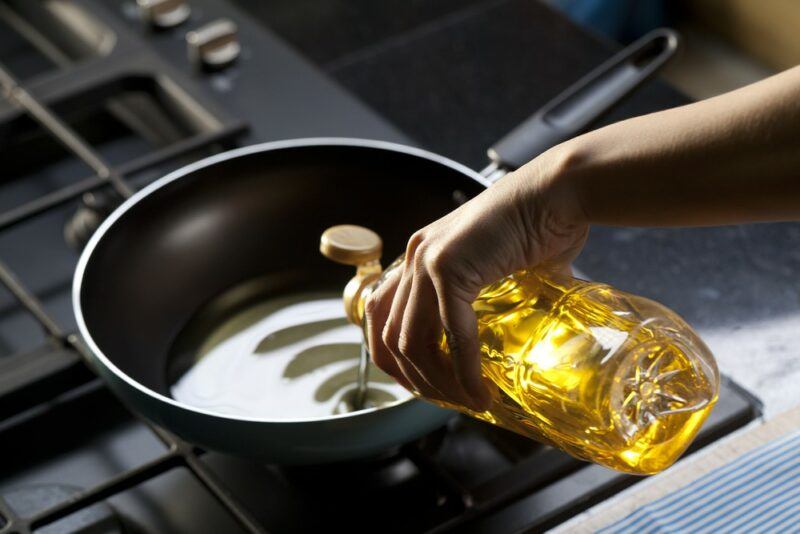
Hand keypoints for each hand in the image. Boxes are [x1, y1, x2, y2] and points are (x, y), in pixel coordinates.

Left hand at [364, 147, 588, 410]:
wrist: (560, 191)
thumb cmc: (539, 224)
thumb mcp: (497, 267)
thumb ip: (486, 299)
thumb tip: (504, 339)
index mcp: (420, 254)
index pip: (380, 313)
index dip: (393, 356)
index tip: (421, 383)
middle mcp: (415, 255)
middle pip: (389, 333)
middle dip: (412, 378)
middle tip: (445, 401)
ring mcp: (427, 259)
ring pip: (412, 341)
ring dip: (437, 382)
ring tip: (467, 400)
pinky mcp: (450, 266)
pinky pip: (451, 333)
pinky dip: (464, 370)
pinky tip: (480, 390)